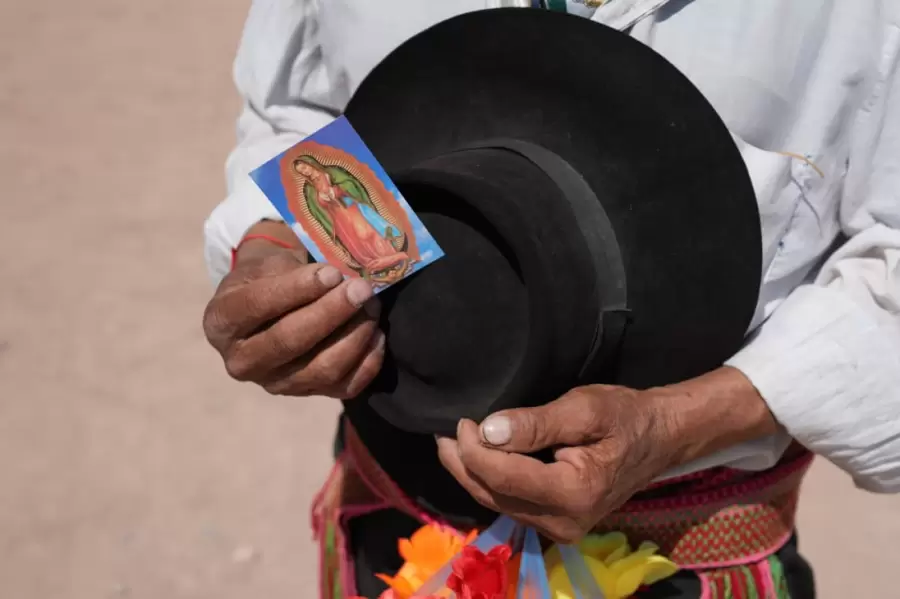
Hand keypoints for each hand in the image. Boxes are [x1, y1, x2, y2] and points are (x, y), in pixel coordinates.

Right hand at [203, 222, 384, 397]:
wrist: (267, 308)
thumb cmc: (265, 280)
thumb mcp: (264, 265)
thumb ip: (292, 272)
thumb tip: (336, 278)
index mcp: (221, 323)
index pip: (258, 306)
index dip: (298, 289)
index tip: (332, 273)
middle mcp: (242, 362)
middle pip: (290, 341)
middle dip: (332, 312)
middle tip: (361, 289)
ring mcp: (276, 384)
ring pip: (322, 369)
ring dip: (354, 336)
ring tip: (371, 306)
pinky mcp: (308, 394)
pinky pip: (345, 387)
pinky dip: (368, 361)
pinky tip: (376, 334)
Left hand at [436, 368, 777, 542]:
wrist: (660, 437)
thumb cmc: (626, 416)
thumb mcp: (584, 408)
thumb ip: (536, 423)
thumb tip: (488, 431)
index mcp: (573, 494)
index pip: (503, 476)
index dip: (473, 450)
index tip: (460, 421)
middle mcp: (564, 522)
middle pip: (493, 495)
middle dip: (463, 464)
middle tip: (443, 433)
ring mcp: (561, 528)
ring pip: (498, 503)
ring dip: (472, 474)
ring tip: (453, 443)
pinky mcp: (558, 522)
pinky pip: (511, 504)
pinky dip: (490, 481)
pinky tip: (478, 458)